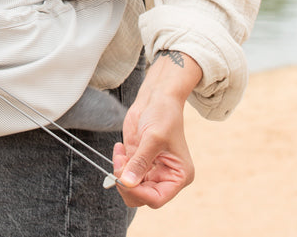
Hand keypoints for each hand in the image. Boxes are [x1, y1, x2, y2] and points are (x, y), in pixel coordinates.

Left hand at [112, 51, 199, 207]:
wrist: (156, 97)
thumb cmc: (163, 114)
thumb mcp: (153, 138)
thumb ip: (140, 162)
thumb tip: (127, 184)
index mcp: (178, 176)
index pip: (156, 198)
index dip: (139, 193)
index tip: (126, 180)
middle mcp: (165, 176)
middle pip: (141, 196)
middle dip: (127, 183)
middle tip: (119, 165)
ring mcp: (150, 169)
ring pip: (130, 186)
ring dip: (121, 173)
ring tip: (120, 154)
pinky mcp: (138, 161)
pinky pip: (124, 173)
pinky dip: (118, 164)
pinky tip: (119, 148)